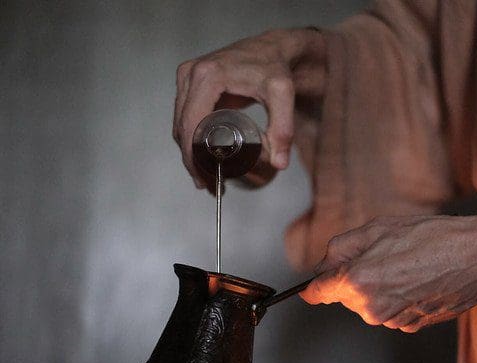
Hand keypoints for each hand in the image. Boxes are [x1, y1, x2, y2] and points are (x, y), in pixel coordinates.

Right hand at [173, 28, 326, 190]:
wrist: (273, 48)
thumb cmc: (277, 68)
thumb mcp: (283, 96)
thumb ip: (283, 128)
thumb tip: (280, 164)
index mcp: (207, 76)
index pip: (191, 125)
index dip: (195, 157)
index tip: (207, 180)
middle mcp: (191, 73)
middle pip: (182, 127)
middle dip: (192, 161)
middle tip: (210, 186)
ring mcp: (188, 76)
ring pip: (180, 124)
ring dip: (189, 153)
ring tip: (208, 179)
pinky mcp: (191, 81)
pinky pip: (185, 116)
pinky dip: (191, 139)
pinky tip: (202, 159)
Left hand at [300, 214, 476, 332]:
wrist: (476, 258)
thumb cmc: (431, 237)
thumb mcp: (379, 228)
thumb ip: (341, 248)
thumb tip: (324, 266)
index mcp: (357, 282)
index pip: (317, 292)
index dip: (313, 286)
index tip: (309, 287)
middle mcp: (371, 308)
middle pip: (346, 297)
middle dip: (354, 278)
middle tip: (383, 254)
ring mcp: (392, 321)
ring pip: (370, 305)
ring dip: (379, 288)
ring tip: (407, 266)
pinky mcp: (411, 327)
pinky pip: (392, 312)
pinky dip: (398, 298)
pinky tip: (419, 280)